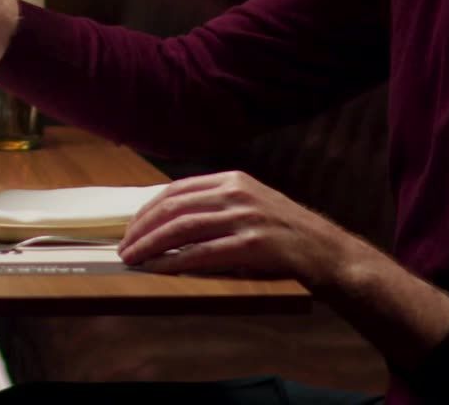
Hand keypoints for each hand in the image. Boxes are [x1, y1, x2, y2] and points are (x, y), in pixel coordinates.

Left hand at [117, 170, 353, 286]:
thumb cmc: (282, 231)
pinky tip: (159, 269)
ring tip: (132, 258)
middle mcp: (236, 193)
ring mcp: (244, 217)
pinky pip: (204, 253)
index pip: (175, 189)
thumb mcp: (248, 204)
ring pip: (182, 228)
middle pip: (173, 207)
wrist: (324, 250)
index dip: (147, 209)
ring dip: (151, 245)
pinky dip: (176, 262)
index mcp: (232, 179)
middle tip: (123, 247)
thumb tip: (166, 221)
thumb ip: (213, 205)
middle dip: (142, 228)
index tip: (130, 227)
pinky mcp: (252, 244)